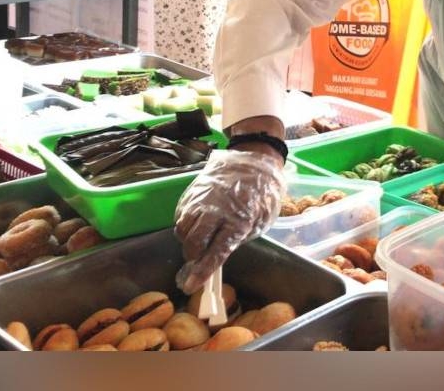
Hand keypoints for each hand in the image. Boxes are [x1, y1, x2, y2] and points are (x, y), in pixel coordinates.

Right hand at [173, 149, 284, 294]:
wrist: (253, 159)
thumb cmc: (262, 193)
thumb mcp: (260, 220)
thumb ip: (239, 237)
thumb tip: (218, 255)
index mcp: (239, 221)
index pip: (216, 252)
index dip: (202, 271)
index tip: (190, 285)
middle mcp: (216, 211)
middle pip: (193, 243)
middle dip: (193, 257)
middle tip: (197, 260)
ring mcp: (201, 199)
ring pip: (182, 229)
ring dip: (187, 240)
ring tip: (197, 239)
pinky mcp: (192, 191)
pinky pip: (181, 214)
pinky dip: (185, 224)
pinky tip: (196, 223)